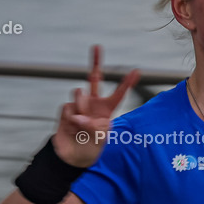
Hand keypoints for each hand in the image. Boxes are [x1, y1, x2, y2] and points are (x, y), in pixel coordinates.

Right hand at [54, 45, 139, 166]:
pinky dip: (69, 118)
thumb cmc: (91, 149)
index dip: (126, 83)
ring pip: (79, 93)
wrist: (72, 156)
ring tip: (80, 120)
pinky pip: (67, 107)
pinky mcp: (66, 110)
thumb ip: (93, 127)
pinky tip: (71, 127)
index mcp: (106, 110)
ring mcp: (79, 105)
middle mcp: (93, 104)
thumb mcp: (99, 142)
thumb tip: (79, 115)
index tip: (137, 71)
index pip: (118, 95)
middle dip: (96, 62)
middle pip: (94, 79)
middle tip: (98, 46)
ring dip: (80, 104)